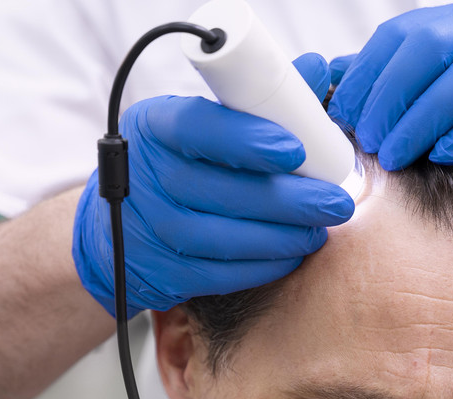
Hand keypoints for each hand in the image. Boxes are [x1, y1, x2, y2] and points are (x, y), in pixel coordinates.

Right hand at [74, 53, 352, 317]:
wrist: (116, 228)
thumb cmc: (174, 163)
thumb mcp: (199, 123)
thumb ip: (255, 102)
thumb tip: (316, 71)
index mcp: (156, 126)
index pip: (199, 128)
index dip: (248, 140)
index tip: (296, 149)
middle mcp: (146, 176)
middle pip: (222, 189)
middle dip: (288, 199)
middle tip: (336, 201)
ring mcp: (151, 228)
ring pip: (224, 238)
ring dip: (282, 237)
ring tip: (320, 230)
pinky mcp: (162, 272)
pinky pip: (219, 274)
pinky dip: (262, 266)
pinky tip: (292, 254)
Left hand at [327, 0, 452, 194]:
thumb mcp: (451, 99)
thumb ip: (402, 91)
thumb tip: (337, 93)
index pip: (402, 36)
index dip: (366, 74)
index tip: (340, 115)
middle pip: (430, 49)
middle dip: (390, 96)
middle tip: (367, 140)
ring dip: (423, 119)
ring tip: (394, 156)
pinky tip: (443, 156)